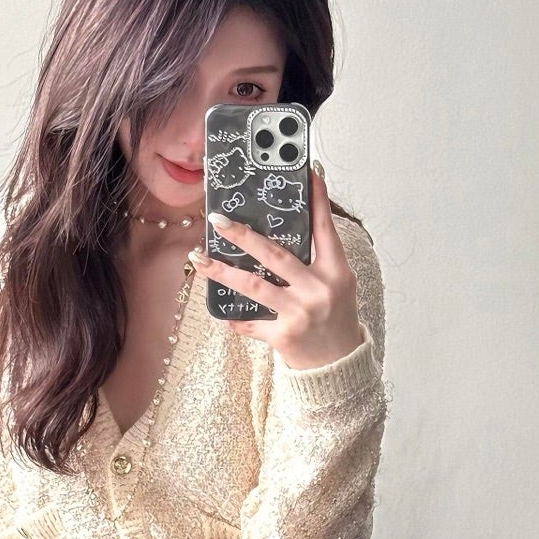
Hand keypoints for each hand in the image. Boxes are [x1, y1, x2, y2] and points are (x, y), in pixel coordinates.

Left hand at [190, 166, 361, 369]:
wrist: (339, 366)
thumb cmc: (335, 319)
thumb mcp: (337, 284)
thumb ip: (318, 259)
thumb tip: (288, 230)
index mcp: (336, 271)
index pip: (324, 228)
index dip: (317, 199)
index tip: (307, 172)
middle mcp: (318, 289)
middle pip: (275, 254)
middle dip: (243, 235)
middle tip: (218, 220)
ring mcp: (300, 313)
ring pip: (253, 286)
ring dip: (222, 271)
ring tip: (199, 258)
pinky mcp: (284, 336)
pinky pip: (251, 322)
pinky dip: (235, 318)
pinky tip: (221, 313)